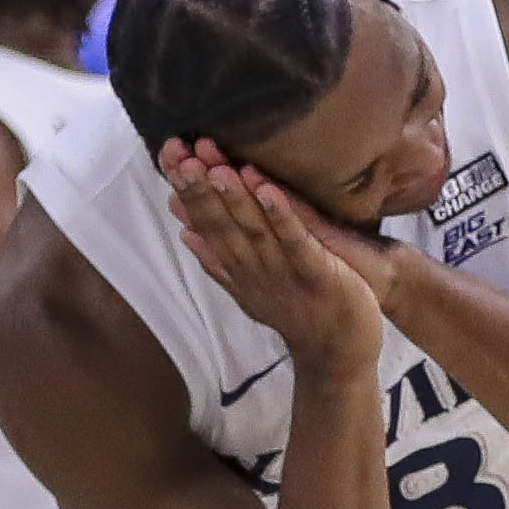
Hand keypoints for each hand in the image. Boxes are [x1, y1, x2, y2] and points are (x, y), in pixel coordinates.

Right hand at [159, 139, 389, 375]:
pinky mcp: (317, 276)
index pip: (205, 224)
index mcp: (239, 269)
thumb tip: (184, 232)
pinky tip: (268, 191)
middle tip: (179, 153)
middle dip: (200, 189)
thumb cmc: (299, 312)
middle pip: (222, 226)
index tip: (168, 156)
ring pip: (254, 233)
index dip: (186, 191)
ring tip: (217, 168)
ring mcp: (285, 274)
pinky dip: (282, 219)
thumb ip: (217, 259)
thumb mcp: (249, 286)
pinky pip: (297, 244)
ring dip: (235, 200)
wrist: (340, 355)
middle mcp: (255, 271)